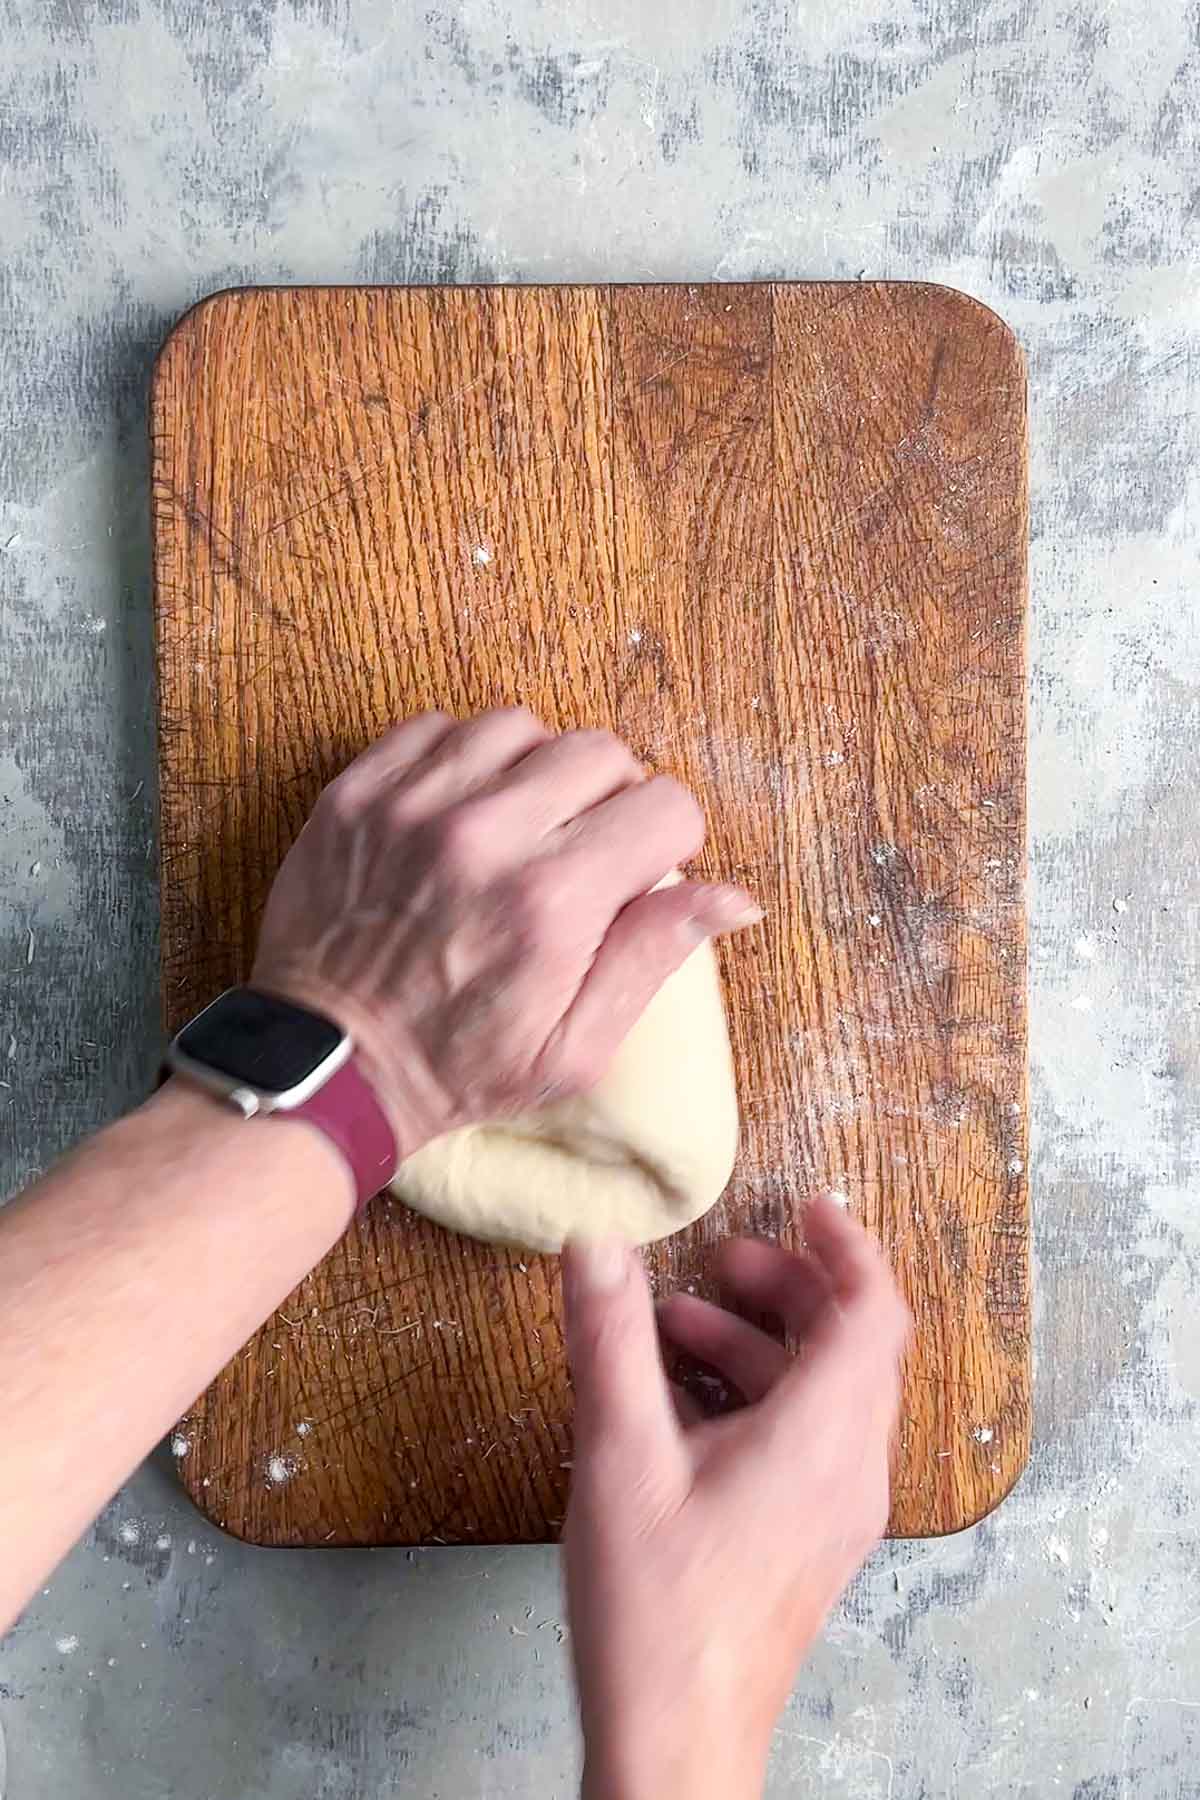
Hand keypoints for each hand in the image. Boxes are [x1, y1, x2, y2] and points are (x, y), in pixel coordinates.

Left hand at [253, 708, 758, 1149]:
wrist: (327, 1066)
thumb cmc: (457, 1067)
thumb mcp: (575, 1047)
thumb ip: (653, 957)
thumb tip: (735, 897)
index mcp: (552, 903)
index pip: (664, 804)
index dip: (667, 840)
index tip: (640, 872)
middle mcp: (485, 836)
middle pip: (600, 750)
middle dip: (611, 797)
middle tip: (582, 851)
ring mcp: (413, 804)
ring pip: (521, 726)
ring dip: (535, 770)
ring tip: (519, 828)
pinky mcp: (358, 792)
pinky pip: (438, 727)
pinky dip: (462, 760)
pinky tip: (461, 813)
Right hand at [562, 1197, 909, 1799]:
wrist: (678, 1741)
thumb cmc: (657, 1615)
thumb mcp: (619, 1457)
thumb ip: (609, 1341)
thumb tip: (598, 1247)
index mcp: (822, 1439)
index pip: (873, 1311)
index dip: (846, 1247)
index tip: (807, 1207)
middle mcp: (849, 1472)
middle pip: (851, 1346)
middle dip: (787, 1289)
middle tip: (721, 1262)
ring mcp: (837, 1514)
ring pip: (827, 1395)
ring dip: (762, 1346)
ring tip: (678, 1334)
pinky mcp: (812, 1543)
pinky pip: (811, 1442)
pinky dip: (762, 1399)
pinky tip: (683, 1408)